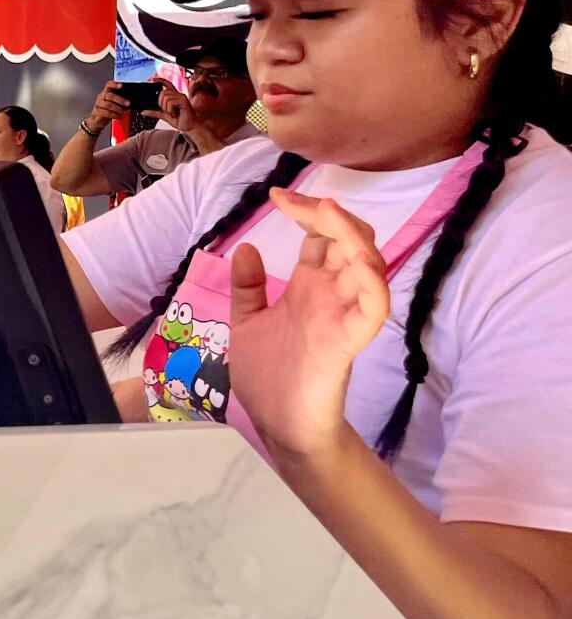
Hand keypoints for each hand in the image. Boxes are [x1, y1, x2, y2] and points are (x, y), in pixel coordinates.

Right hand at [85, 83, 130, 131]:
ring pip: (107, 105)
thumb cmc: (109, 109)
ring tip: (123, 111)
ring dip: (117, 108)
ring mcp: (98, 104)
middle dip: (120, 100)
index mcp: (106, 92)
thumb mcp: (115, 102)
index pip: (108, 85)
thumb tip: (130, 100)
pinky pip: (105, 112)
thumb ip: (121, 99)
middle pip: (109, 95)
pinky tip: (117, 115)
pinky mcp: (97, 111)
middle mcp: (101, 96)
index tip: (121, 85)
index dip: (114, 84)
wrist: (98, 119)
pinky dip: (113, 114)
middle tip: (127, 103)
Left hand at [153, 79, 202, 137]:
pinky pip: (170, 102)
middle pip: (163, 92)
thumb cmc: (181, 121)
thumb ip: (155, 113)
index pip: (167, 84)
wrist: (190, 127)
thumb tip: (143, 111)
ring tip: (173, 113)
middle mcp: (179, 95)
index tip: (152, 79)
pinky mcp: (184, 101)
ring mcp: (182, 97)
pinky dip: (170, 110)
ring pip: (166, 97)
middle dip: (161, 103)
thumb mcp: (165, 116)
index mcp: (175, 97)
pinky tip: (176, 113)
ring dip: (166, 108)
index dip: (160, 80)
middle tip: (168, 111)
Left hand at [228, 191, 388, 460]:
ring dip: (352, 236)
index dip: (305, 212)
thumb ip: (248, 287)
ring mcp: (342, 314)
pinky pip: (373, 306)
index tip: (278, 195)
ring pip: (367, 265)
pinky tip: (357, 260)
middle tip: (298, 201)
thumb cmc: (268, 375)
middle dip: (329, 216)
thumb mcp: (246, 322)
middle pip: (348, 241)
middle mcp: (330, 294)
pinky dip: (372, 281)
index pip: (319, 237)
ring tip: (328, 212)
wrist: (279, 424)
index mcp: (307, 287)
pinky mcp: (350, 339)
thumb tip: (245, 247)